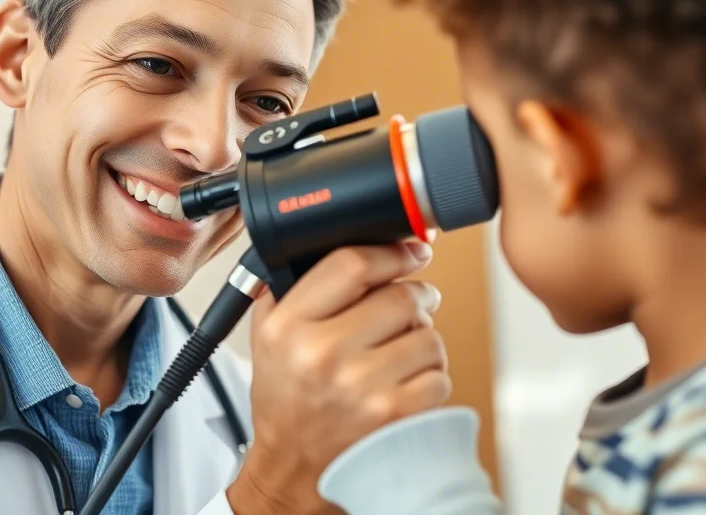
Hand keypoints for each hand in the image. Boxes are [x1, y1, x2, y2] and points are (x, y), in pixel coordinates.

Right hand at [227, 242, 448, 514]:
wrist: (294, 467)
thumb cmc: (287, 401)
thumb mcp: (267, 337)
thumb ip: (290, 287)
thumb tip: (340, 239)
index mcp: (288, 327)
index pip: (351, 264)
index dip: (391, 251)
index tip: (409, 251)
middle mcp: (321, 355)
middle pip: (400, 296)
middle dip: (417, 294)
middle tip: (415, 301)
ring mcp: (361, 387)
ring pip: (427, 334)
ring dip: (423, 337)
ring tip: (402, 350)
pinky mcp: (394, 415)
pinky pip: (438, 373)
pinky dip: (430, 374)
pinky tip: (406, 381)